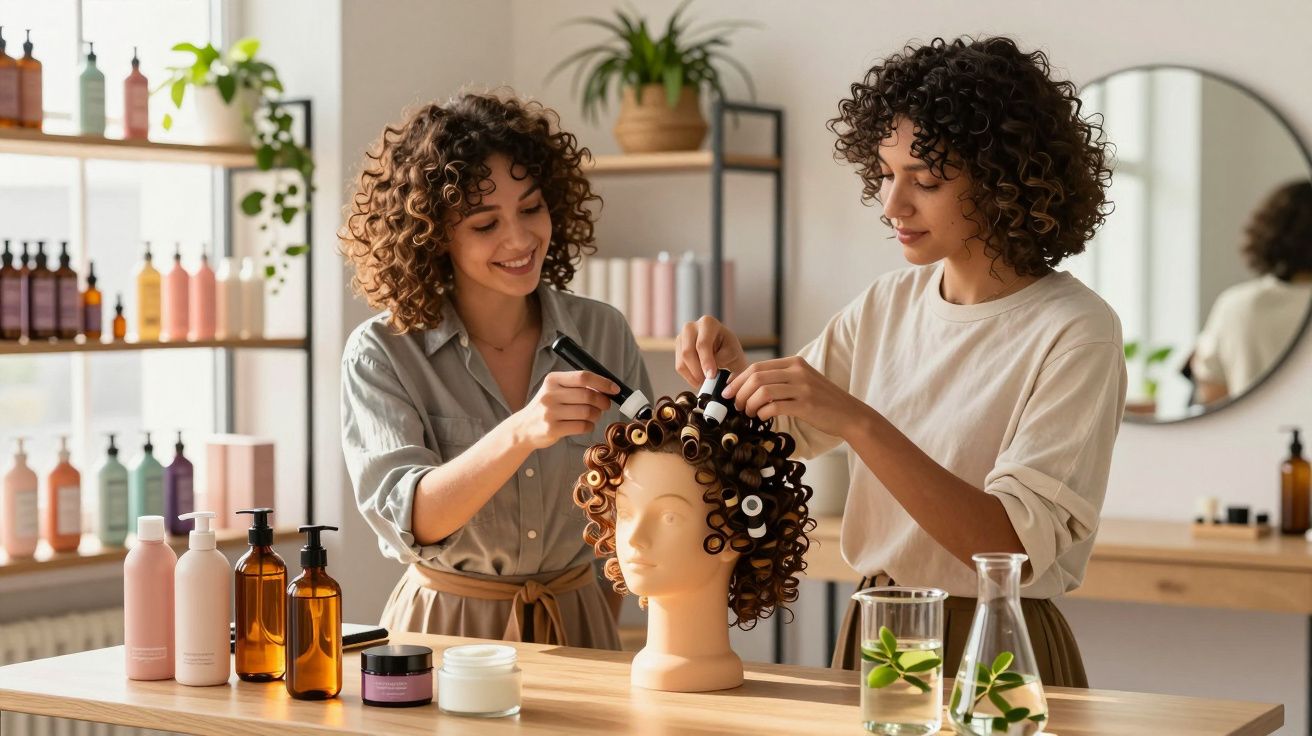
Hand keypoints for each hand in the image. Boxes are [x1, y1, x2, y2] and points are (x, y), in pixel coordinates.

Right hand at [512, 371, 617, 449]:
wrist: (524, 428)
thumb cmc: (548, 407)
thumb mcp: (556, 390)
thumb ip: (577, 386)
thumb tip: (607, 388)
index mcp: (552, 380)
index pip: (583, 377)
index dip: (603, 382)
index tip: (615, 389)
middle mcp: (550, 394)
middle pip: (588, 396)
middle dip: (603, 401)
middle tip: (606, 405)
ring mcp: (550, 413)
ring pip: (588, 412)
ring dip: (597, 415)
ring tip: (593, 416)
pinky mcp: (552, 429)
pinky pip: (582, 426)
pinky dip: (589, 426)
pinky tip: (585, 425)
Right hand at [674, 316, 748, 387]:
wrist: (724, 351)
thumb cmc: (731, 351)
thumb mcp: (734, 354)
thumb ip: (724, 360)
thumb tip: (710, 373)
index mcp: (708, 323)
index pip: (702, 343)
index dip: (706, 361)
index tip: (711, 376)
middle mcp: (691, 326)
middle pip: (687, 351)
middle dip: (697, 370)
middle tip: (706, 382)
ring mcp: (682, 336)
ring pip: (682, 360)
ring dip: (693, 375)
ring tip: (705, 382)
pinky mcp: (678, 348)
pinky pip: (679, 366)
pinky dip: (689, 377)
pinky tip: (699, 380)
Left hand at [722, 356, 866, 437]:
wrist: (850, 414)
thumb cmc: (822, 401)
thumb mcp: (802, 382)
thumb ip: (781, 379)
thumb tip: (749, 386)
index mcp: (794, 363)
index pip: (757, 366)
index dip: (738, 380)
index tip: (728, 392)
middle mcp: (798, 371)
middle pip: (756, 377)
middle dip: (739, 392)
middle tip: (735, 405)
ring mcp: (802, 387)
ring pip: (762, 391)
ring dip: (749, 404)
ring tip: (748, 413)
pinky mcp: (805, 405)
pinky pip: (774, 406)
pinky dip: (762, 413)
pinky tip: (762, 417)